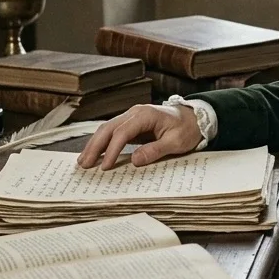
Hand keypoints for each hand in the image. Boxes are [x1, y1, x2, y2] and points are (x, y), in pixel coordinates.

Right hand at [77, 103, 201, 168]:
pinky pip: (113, 132)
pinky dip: (102, 142)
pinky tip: (95, 153)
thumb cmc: (187, 129)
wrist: (195, 118)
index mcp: (146, 115)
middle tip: (84, 164)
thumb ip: (155, 150)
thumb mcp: (176, 142)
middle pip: (109, 128)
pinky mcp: (131, 123)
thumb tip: (134, 160)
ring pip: (107, 128)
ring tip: (83, 161)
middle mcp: (135, 112)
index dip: (112, 149)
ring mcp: (132, 116)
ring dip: (94, 144)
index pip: (122, 132)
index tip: (105, 166)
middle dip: (95, 146)